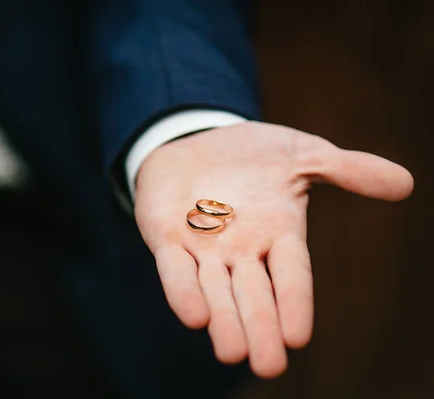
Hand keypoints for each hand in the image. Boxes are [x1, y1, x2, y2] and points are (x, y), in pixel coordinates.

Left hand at [134, 122, 412, 377]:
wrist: (198, 140)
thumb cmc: (254, 155)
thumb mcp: (303, 154)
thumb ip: (346, 170)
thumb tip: (405, 184)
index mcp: (278, 234)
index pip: (292, 275)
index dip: (295, 302)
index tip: (298, 337)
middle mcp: (242, 250)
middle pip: (254, 295)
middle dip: (260, 327)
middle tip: (268, 367)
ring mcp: (203, 247)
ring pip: (214, 290)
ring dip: (223, 320)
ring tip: (231, 352)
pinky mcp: (166, 237)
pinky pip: (174, 269)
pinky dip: (182, 290)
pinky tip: (193, 317)